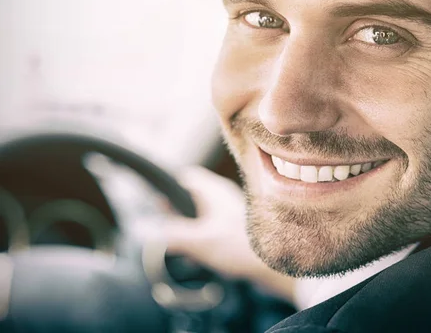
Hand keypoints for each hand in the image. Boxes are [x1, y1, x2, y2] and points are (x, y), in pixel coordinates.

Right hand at [164, 166, 295, 301]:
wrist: (273, 265)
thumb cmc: (240, 247)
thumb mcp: (200, 242)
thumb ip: (172, 234)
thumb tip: (144, 229)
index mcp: (213, 190)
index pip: (185, 177)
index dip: (168, 186)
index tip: (154, 200)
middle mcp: (221, 196)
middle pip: (190, 196)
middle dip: (176, 213)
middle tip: (167, 228)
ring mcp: (228, 211)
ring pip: (199, 214)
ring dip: (188, 229)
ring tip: (184, 246)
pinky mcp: (234, 228)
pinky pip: (209, 228)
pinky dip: (200, 239)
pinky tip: (199, 256)